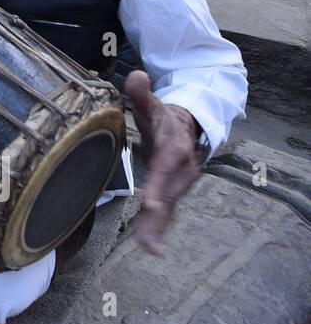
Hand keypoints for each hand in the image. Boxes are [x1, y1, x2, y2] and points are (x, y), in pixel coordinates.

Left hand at [125, 70, 202, 254]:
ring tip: (148, 248)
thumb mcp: (153, 103)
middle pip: (169, 194)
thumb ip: (142, 93)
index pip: (165, 166)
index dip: (159, 183)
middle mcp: (182, 168)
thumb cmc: (163, 116)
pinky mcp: (174, 191)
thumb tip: (137, 75)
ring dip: (158, 228)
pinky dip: (159, 229)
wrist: (186, 125)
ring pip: (169, 207)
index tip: (150, 201)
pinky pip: (167, 212)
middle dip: (158, 216)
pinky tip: (151, 246)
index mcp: (175, 146)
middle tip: (145, 239)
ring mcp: (180, 183)